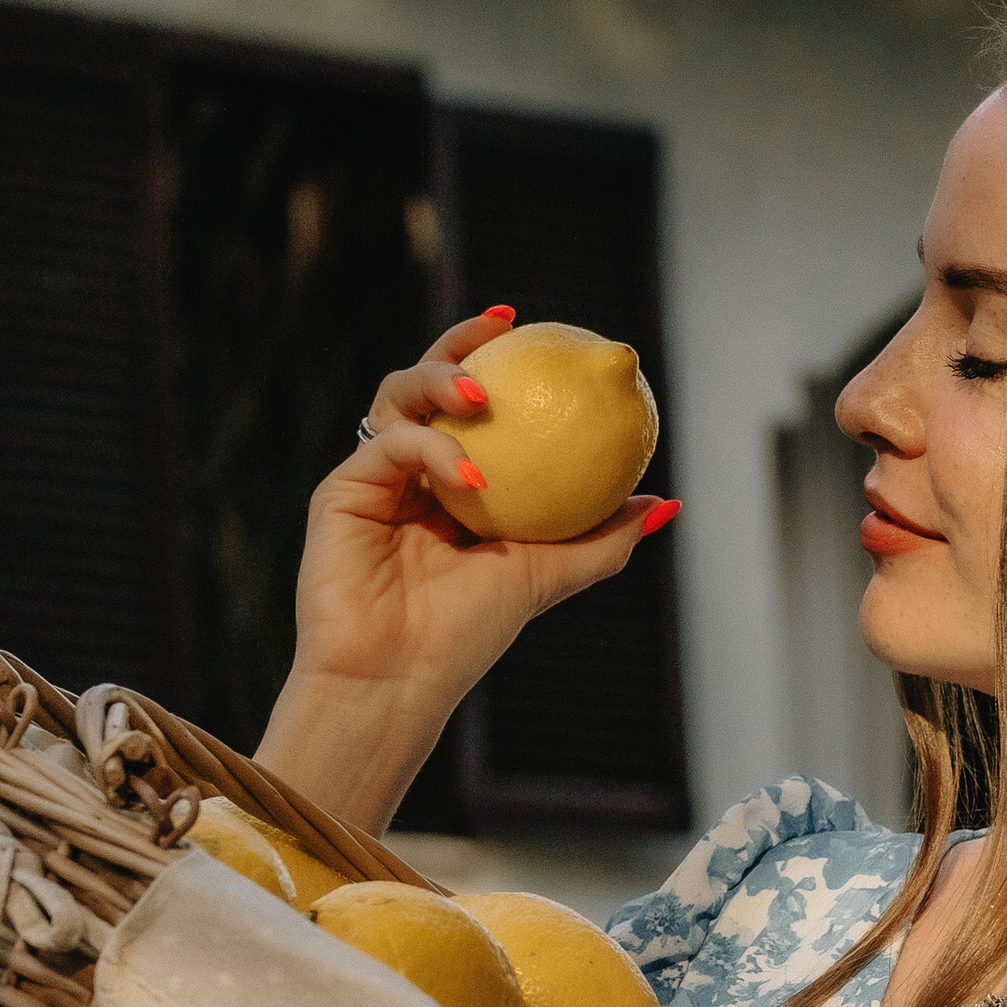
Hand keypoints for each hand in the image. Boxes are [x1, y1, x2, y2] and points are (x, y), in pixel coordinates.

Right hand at [259, 309, 673, 826]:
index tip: (530, 327)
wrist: (396, 682)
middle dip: (457, 340)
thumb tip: (667, 504)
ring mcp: (371, 480)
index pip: (468, 405)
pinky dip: (436, 450)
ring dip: (442, 378)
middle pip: (424, 382)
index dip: (491, 357)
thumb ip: (602, 539)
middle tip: (503, 324)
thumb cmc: (465, 638)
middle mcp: (407, 475)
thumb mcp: (546, 577)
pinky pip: (390, 444)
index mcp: (449, 486)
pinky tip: (473, 476)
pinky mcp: (339, 492)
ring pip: (396, 395)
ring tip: (486, 390)